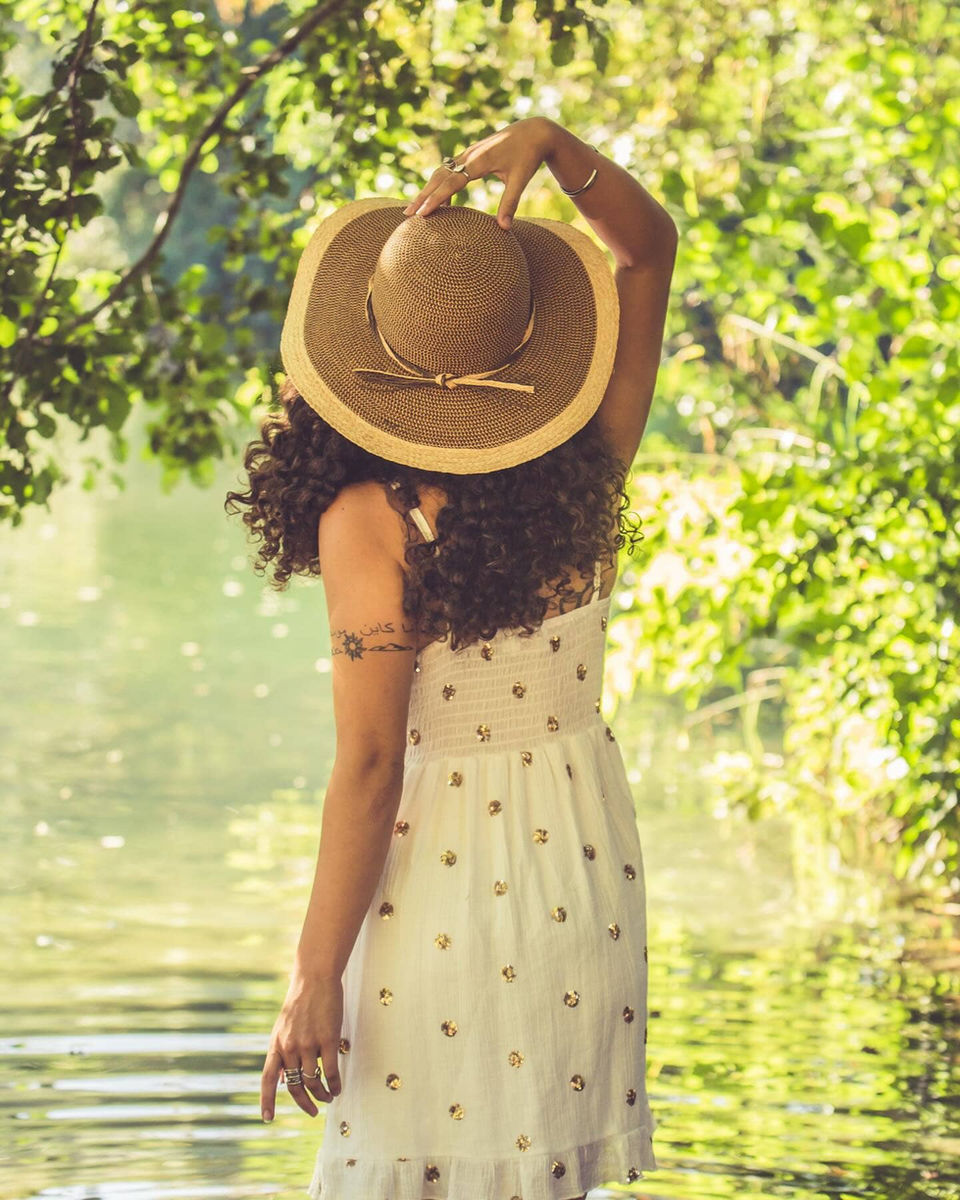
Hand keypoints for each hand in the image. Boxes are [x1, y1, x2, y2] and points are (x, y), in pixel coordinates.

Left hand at [260, 970, 343, 1120]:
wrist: (315, 978)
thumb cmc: (301, 1001)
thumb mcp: (283, 1027)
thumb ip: (282, 1052)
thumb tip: (284, 1078)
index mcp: (276, 1045)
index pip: (267, 1079)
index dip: (266, 1101)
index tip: (267, 1119)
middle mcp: (289, 1047)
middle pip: (294, 1086)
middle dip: (304, 1103)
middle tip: (313, 1111)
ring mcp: (308, 1044)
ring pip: (313, 1081)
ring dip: (322, 1094)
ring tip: (328, 1097)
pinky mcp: (327, 1039)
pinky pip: (330, 1071)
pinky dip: (334, 1084)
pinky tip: (337, 1088)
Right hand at [401, 117, 558, 229]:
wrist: (533, 130)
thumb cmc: (529, 155)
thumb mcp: (521, 179)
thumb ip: (510, 203)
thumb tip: (504, 229)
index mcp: (479, 161)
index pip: (450, 183)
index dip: (435, 199)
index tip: (422, 213)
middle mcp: (469, 155)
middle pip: (438, 177)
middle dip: (422, 195)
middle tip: (407, 215)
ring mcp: (467, 154)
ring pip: (440, 172)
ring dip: (427, 190)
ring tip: (415, 209)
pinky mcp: (469, 155)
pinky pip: (448, 170)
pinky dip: (439, 185)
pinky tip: (439, 200)